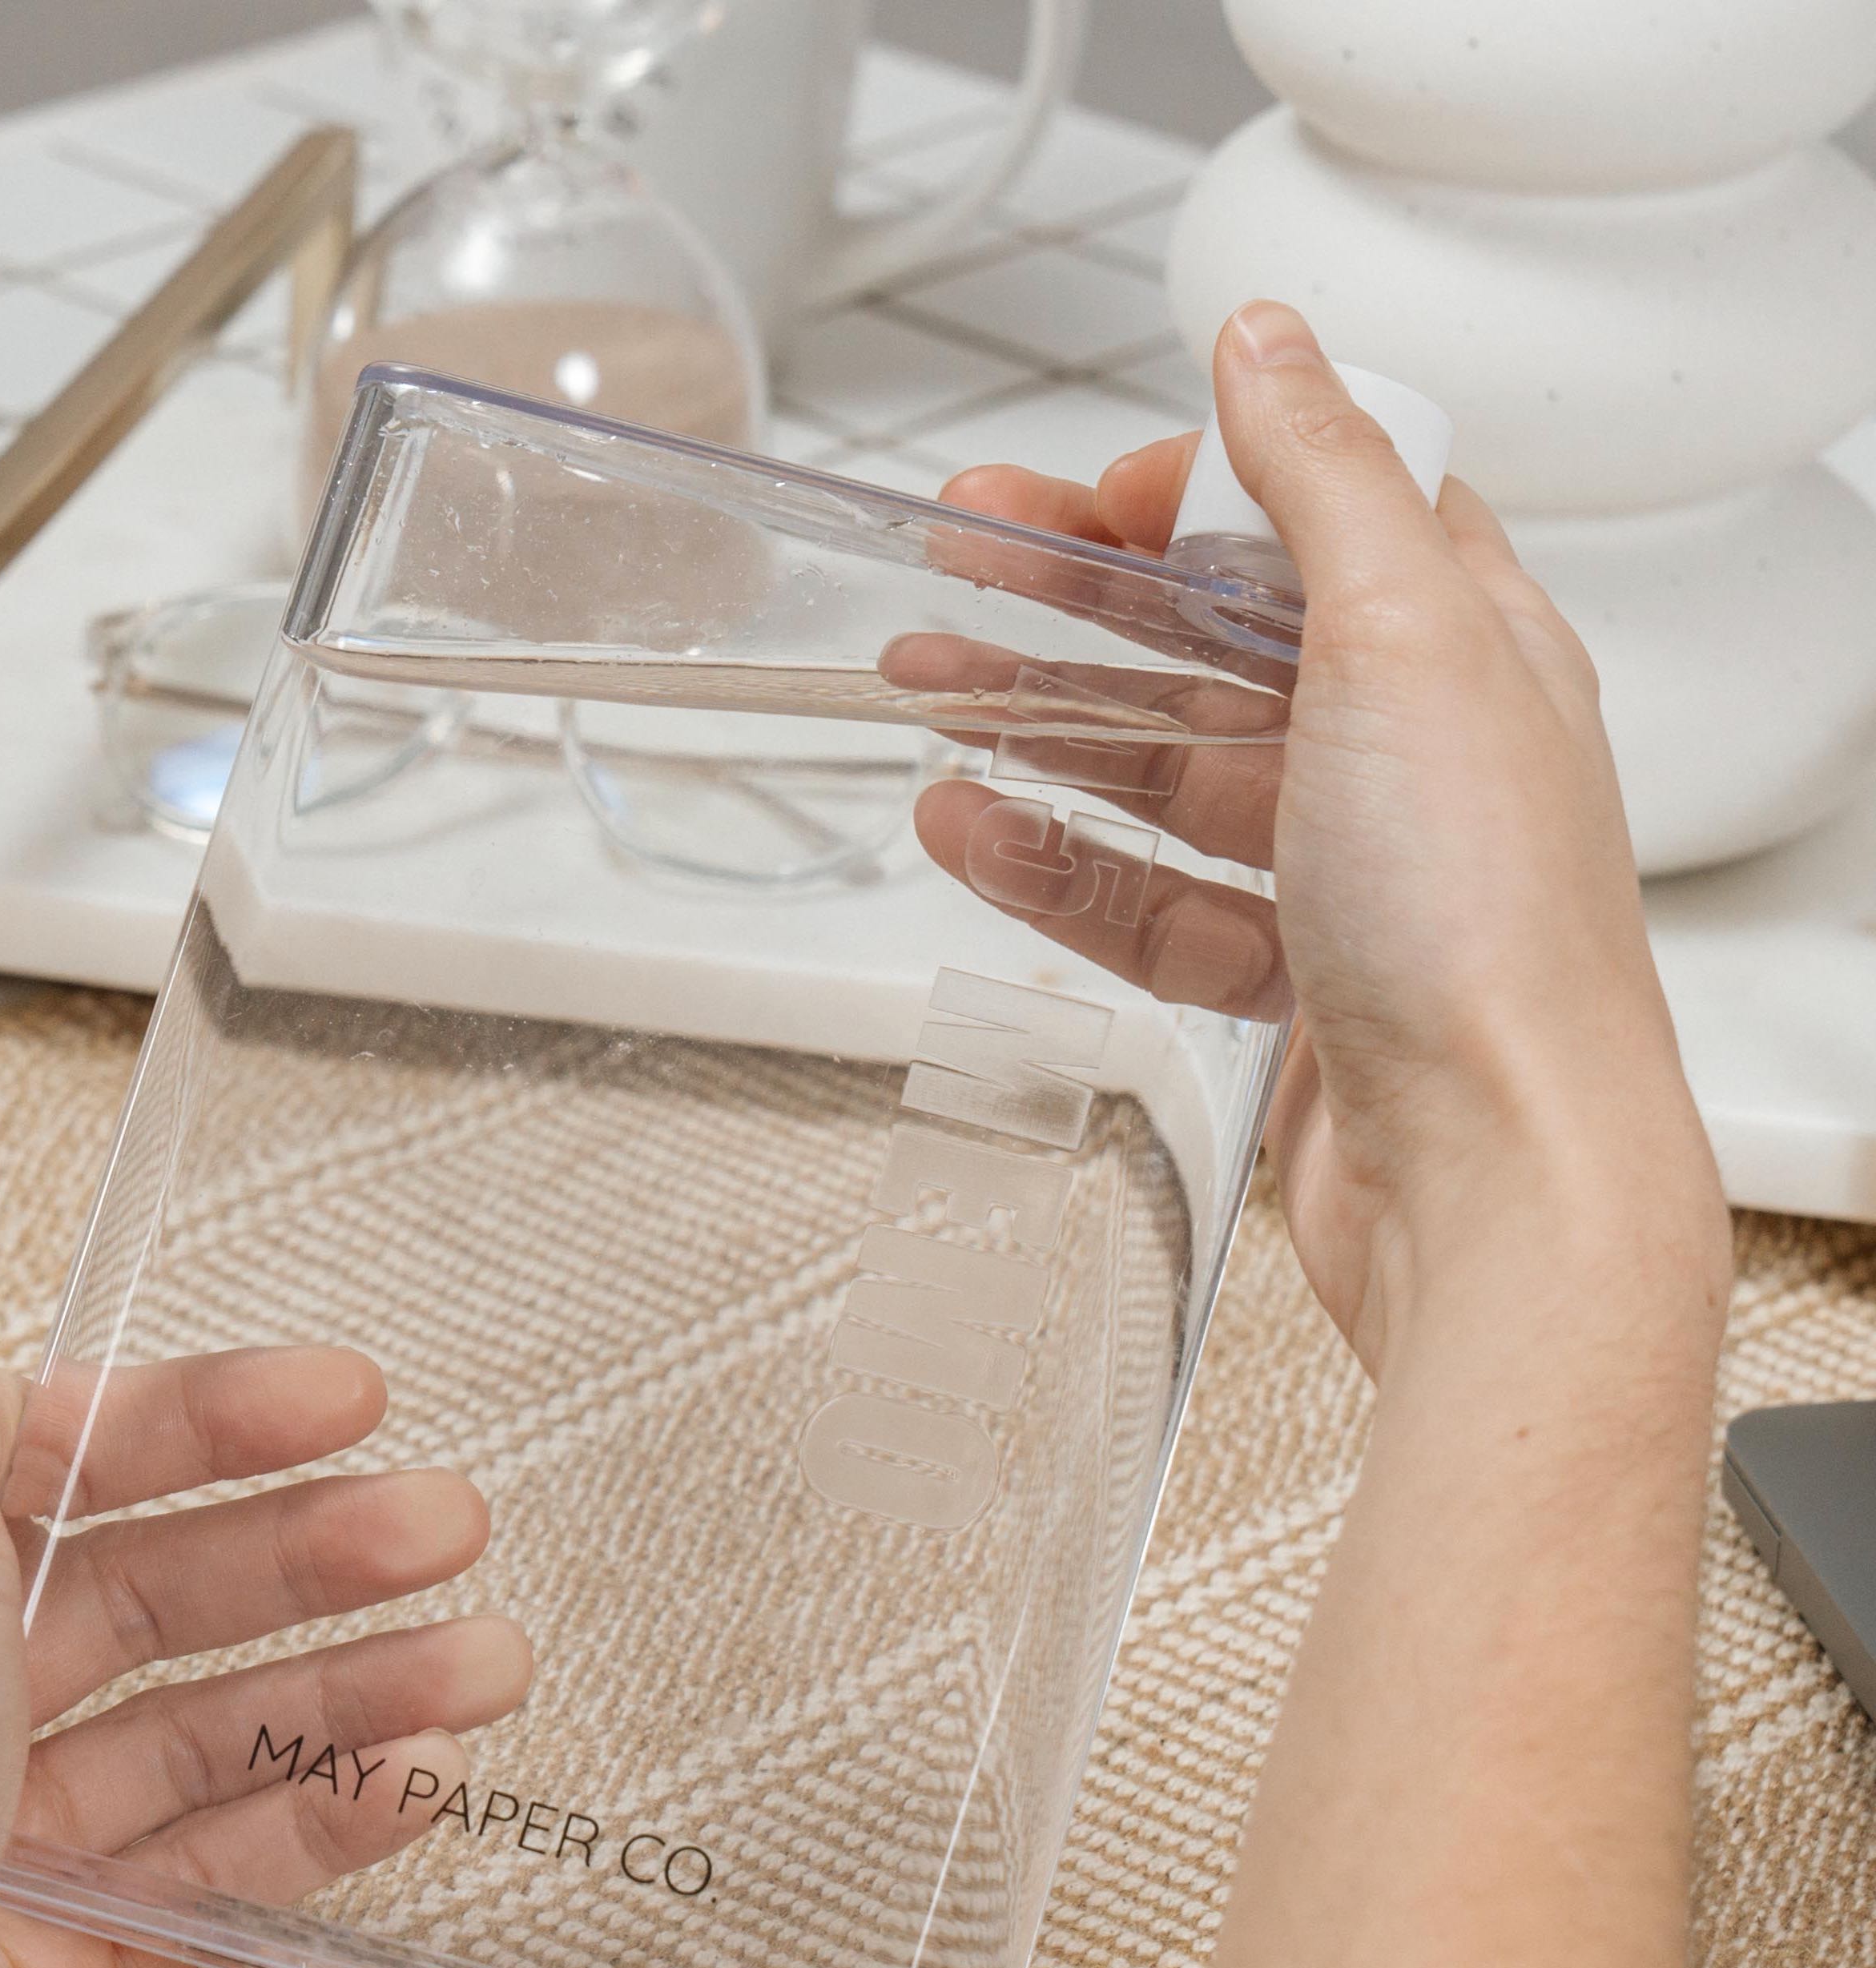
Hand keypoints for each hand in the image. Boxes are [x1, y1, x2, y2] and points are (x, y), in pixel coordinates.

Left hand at [0, 1340, 525, 1967]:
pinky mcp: (68, 1967)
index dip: (217, 1427)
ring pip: (217, 1734)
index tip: (346, 1401)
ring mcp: (12, 1842)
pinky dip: (324, 1818)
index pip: (79, 1472)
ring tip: (490, 1662)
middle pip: (168, 1601)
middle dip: (319, 1555)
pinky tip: (419, 1777)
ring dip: (360, 1688)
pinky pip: (224, 1869)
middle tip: (447, 1526)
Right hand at [917, 300, 1727, 1372]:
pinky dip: (1055, 864)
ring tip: (924, 689)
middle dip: (1079, 600)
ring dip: (1039, 726)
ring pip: (1166, 776)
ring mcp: (1349, 877)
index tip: (1082, 496)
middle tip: (960, 563)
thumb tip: (1268, 340)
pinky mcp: (1290, 986)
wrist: (1496, 1172)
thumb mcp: (1405, 640)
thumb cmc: (1489, 928)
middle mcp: (1415, 757)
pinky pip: (1148, 902)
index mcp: (1470, 648)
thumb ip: (1325, 480)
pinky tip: (972, 830)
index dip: (1193, 490)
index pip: (1320, 518)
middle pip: (1219, 643)